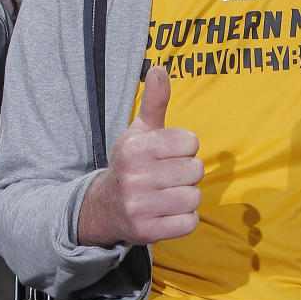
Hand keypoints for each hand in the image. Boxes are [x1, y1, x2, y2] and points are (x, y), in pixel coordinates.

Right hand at [77, 66, 202, 246]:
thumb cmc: (132, 164)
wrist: (104, 207)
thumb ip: (154, 102)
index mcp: (136, 147)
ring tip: (167, 195)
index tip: (168, 156)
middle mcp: (135, 176)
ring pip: (194, 198)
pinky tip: (167, 213)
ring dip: (186, 197)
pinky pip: (189, 222)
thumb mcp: (139, 132)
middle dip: (187, 174)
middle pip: (196, 171)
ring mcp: (140, 206)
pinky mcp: (146, 231)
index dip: (185, 150)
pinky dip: (184, 219)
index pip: (191, 143)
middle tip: (167, 178)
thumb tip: (159, 67)